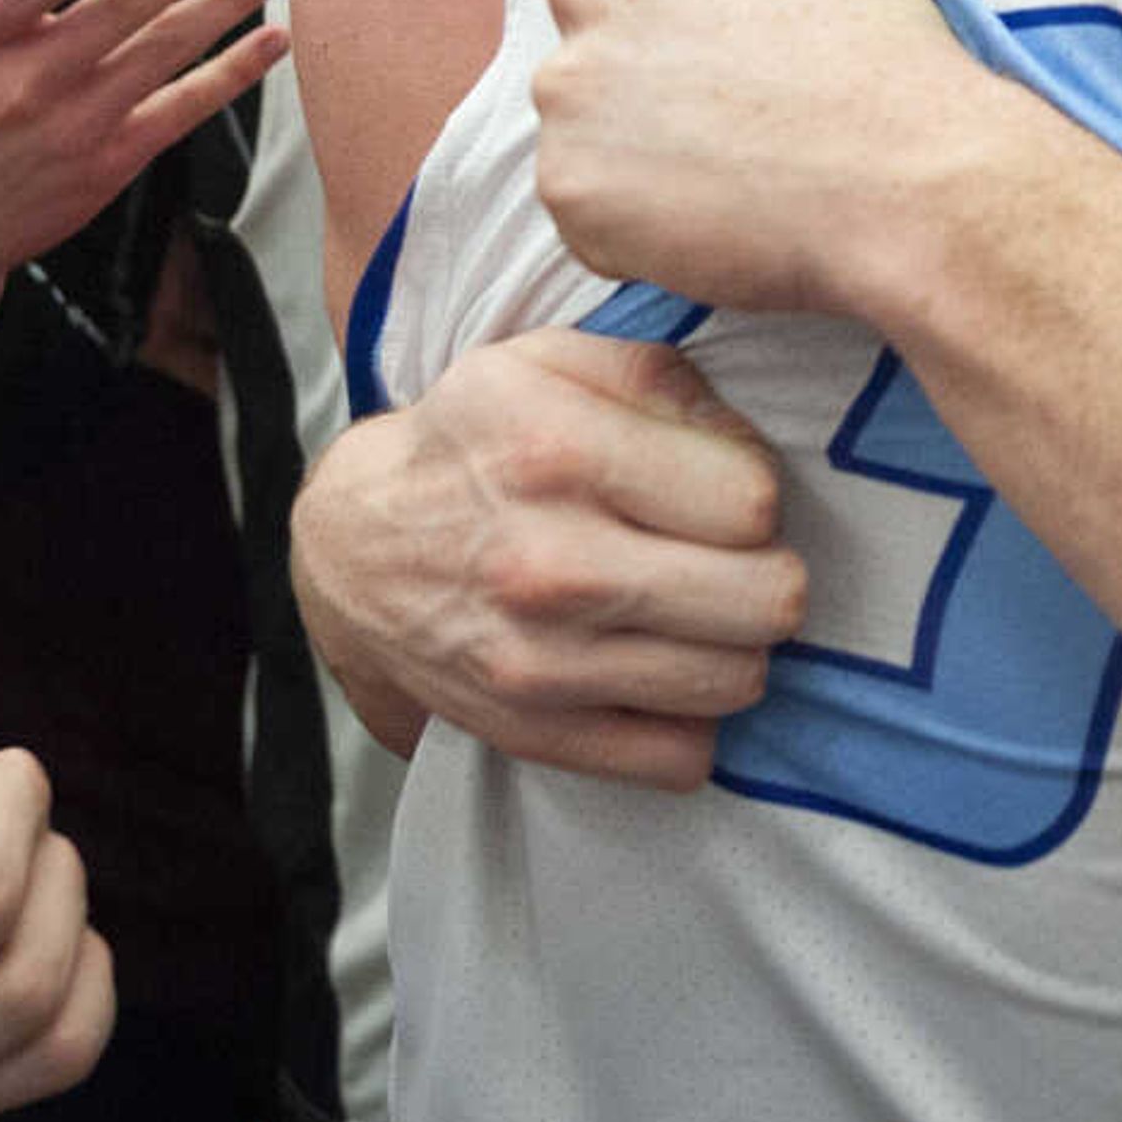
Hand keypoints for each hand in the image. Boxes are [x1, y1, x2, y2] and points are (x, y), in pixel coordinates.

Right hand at [296, 328, 804, 786]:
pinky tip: (660, 669)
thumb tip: (751, 446)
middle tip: (730, 560)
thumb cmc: (476, 442)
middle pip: (766, 601)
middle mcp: (549, 565)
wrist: (353, 550)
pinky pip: (680, 758)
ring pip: (737, 682)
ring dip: (736, 647)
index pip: (752, 502)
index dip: (757, 493)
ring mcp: (539, 664)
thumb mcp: (551, 363)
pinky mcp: (533, 736)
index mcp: (559, 453)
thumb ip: (663, 380)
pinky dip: (690, 720)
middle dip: (768, 574)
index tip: (722, 492)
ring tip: (697, 612)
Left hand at [532, 0, 1014, 316]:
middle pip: (589, 44)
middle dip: (636, 85)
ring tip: (724, 184)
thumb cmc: (881, 57)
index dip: (674, 26)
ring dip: (630, 159)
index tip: (724, 63)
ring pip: (580, 130)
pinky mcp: (568, 182)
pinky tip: (710, 227)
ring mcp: (570, 88)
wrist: (905, 175)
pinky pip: (585, 214)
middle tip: (720, 128)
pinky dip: (632, 232)